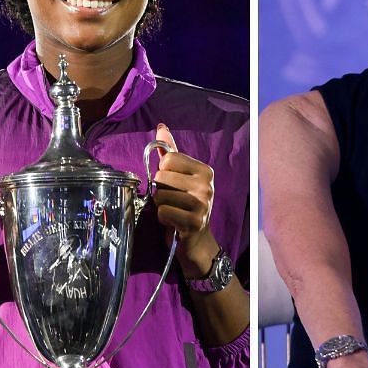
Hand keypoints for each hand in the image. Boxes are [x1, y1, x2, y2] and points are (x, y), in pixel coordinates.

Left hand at [151, 124, 220, 275]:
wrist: (196, 240)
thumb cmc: (185, 205)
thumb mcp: (180, 176)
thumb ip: (171, 152)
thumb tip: (161, 127)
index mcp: (204, 170)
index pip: (168, 159)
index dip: (162, 172)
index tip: (172, 183)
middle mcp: (207, 185)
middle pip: (162, 176)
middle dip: (160, 189)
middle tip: (171, 199)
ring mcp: (202, 204)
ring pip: (161, 195)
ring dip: (160, 205)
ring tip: (172, 210)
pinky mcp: (194, 222)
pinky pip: (163, 212)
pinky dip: (162, 218)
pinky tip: (172, 221)